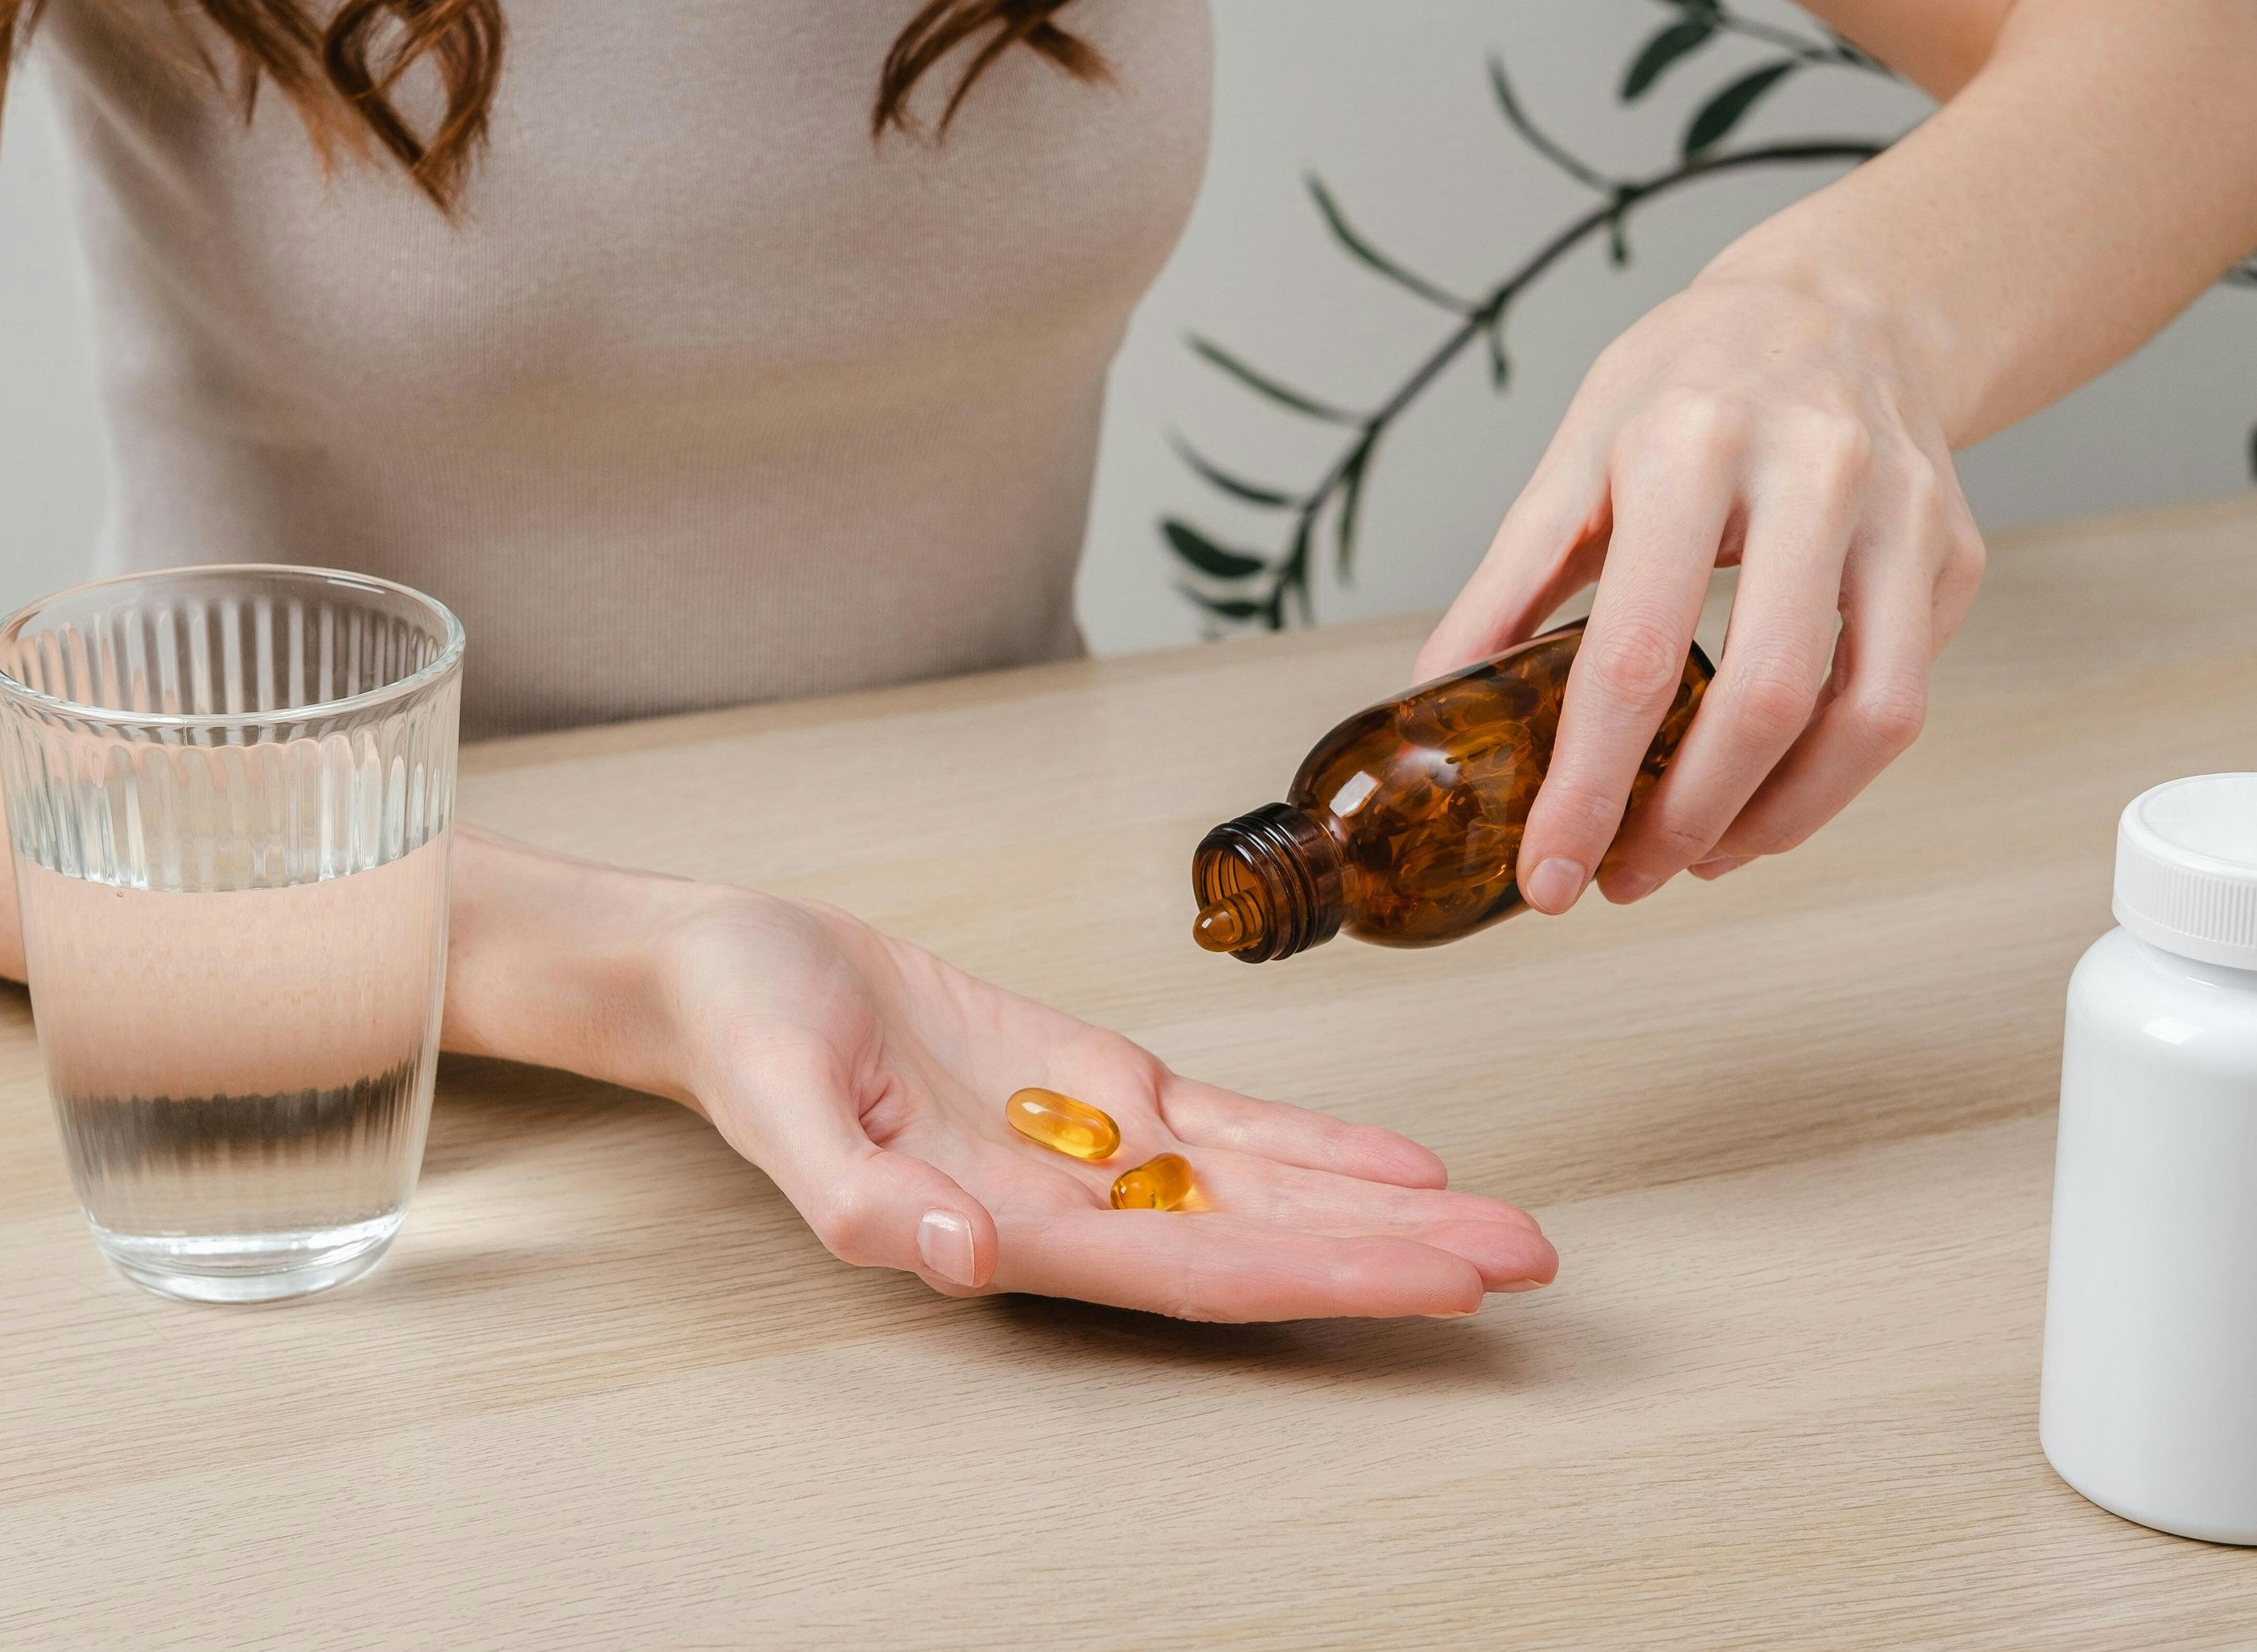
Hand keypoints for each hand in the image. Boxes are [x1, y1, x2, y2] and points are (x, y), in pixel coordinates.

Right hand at [645, 888, 1556, 1321]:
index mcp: (1013, 1235)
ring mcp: (1093, 1151)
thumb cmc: (744, 1036)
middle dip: (1398, 1257)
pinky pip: (1231, 1125)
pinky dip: (1319, 1141)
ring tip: (1505, 1226)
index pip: (1200, 1271)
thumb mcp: (782, 1106)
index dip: (1323, 1276)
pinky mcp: (1096, 1083)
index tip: (1435, 1282)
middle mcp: (1077, 1211)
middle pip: (1268, 1244)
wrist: (727, 973)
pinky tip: (1404, 1162)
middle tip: (1529, 1262)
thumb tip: (959, 1255)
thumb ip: (863, 1195)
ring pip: (1268, 1189)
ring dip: (1386, 1211)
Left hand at [1419, 269, 1983, 908]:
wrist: (1841, 304)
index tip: (1548, 874)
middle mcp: (1813, 472)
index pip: (1635, 653)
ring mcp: (1903, 515)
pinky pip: (1902, 696)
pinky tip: (1764, 794)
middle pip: (1765, 700)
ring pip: (1870, 717)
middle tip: (1622, 879)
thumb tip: (1428, 708)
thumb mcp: (1575, 455)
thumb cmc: (1689, 383)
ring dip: (1776, 820)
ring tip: (1697, 858)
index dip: (1588, 785)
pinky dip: (1832, 774)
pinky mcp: (1954, 553)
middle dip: (1687, 822)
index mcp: (1686, 445)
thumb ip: (1505, 588)